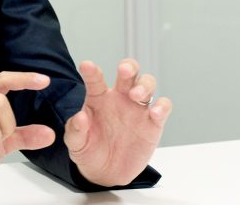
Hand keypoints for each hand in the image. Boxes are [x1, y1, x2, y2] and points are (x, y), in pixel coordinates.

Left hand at [65, 59, 171, 186]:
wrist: (107, 173)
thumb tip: (80, 117)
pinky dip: (162, 106)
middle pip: (129, 73)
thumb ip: (76, 130)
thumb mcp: (76, 143)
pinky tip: (155, 113)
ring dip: (144, 84)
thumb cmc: (90, 151)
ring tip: (135, 95)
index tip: (86, 66)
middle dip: (129, 67)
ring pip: (148, 84)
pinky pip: (163, 107)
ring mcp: (137, 108)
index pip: (95, 79)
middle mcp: (120, 97)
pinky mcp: (153, 123)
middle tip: (124, 71)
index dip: (91, 71)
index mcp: (98, 98)